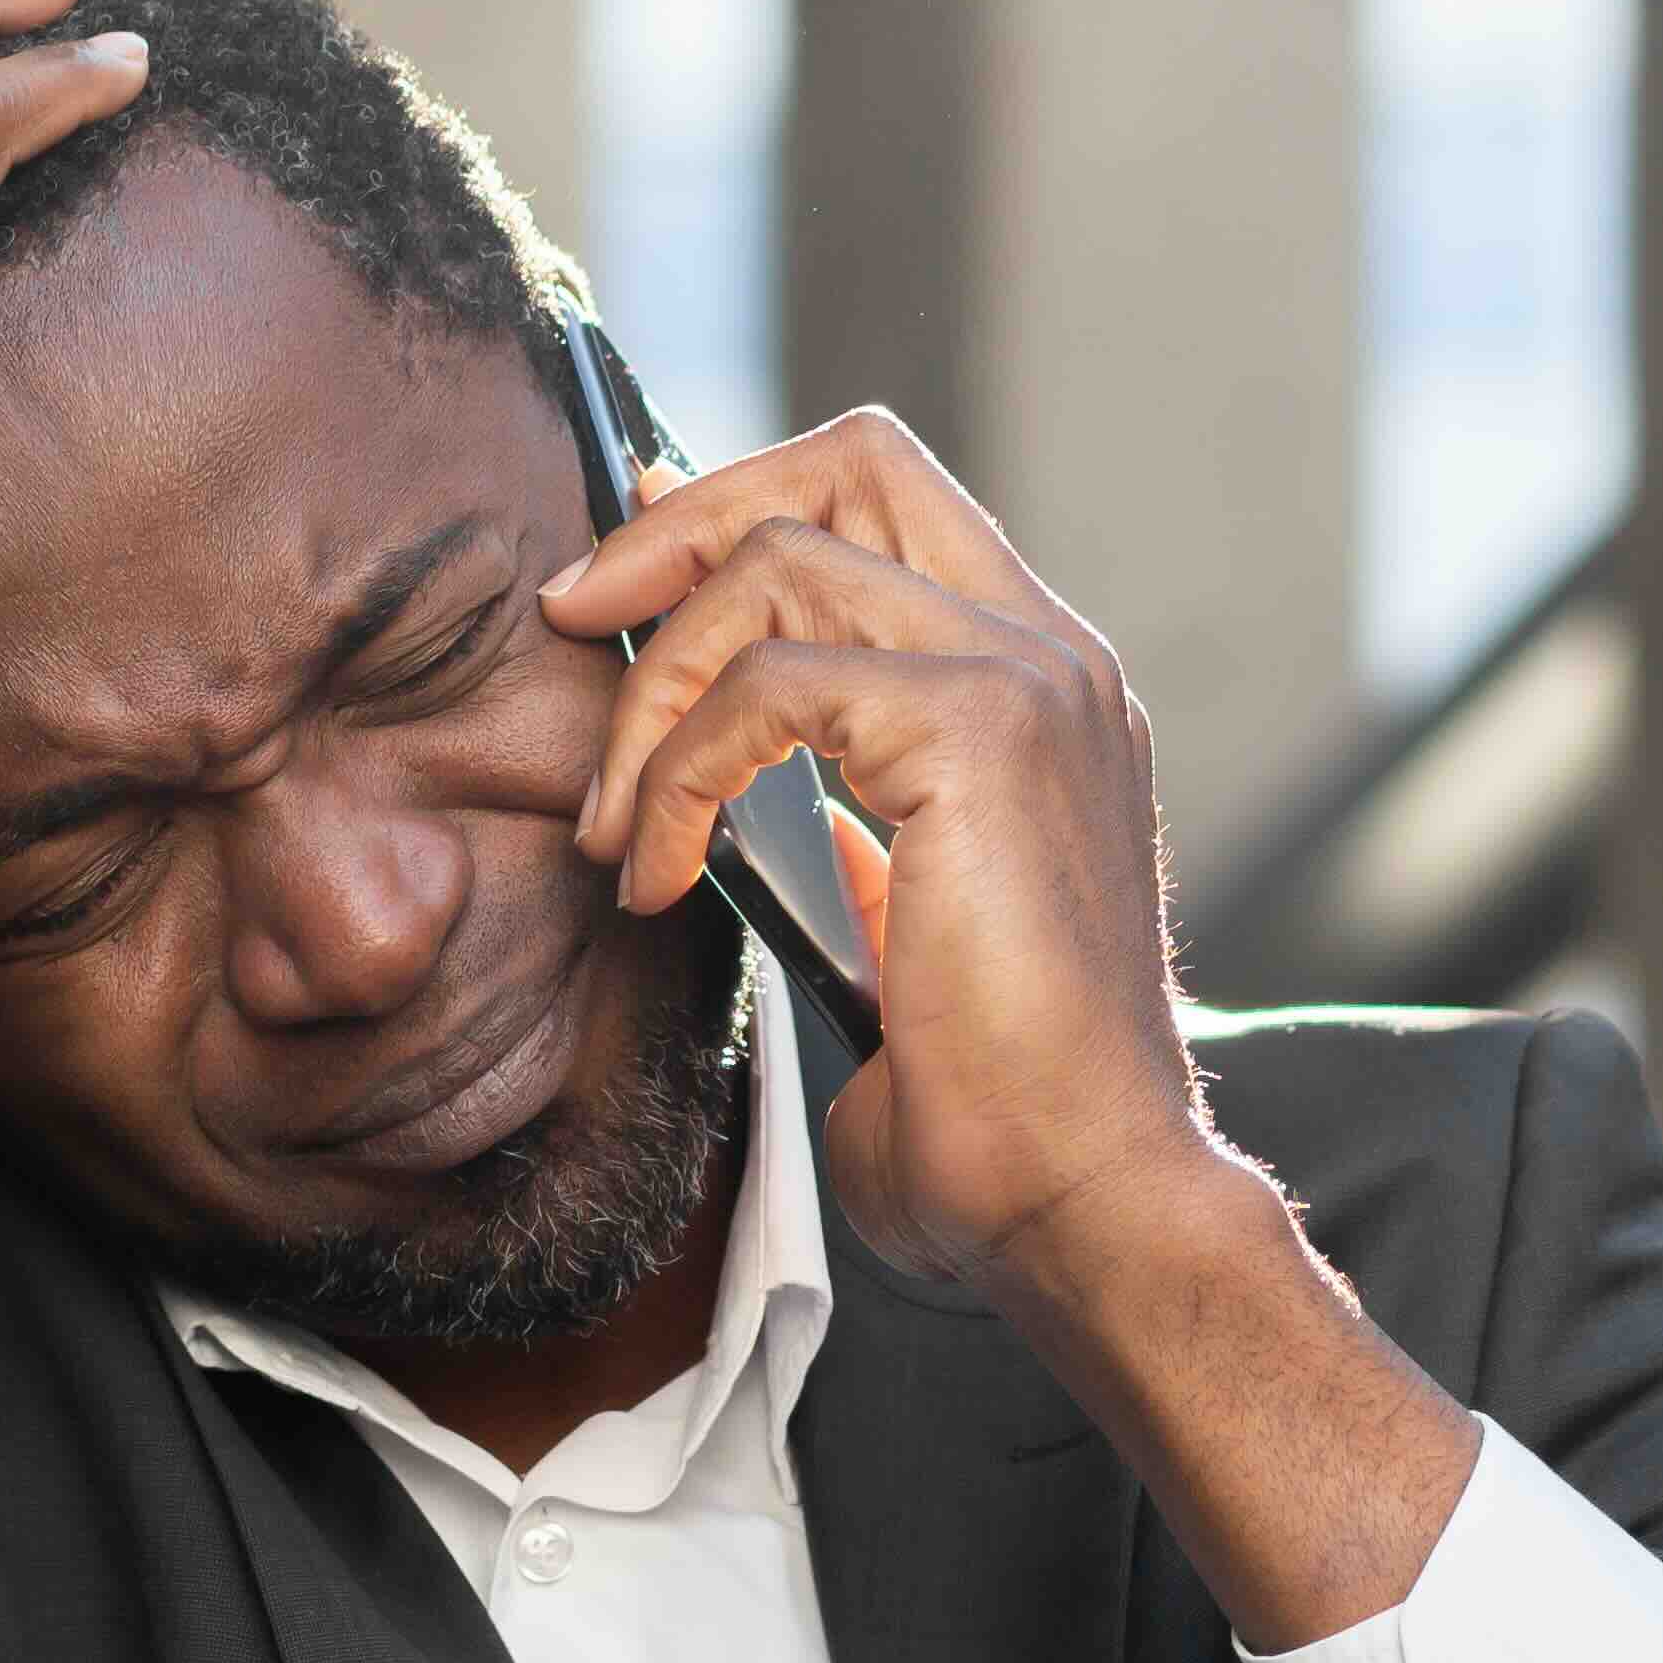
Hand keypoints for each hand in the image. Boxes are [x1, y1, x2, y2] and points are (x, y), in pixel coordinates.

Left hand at [548, 408, 1224, 1300]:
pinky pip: (766, 683)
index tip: (628, 573)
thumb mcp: (903, 922)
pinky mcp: (980, 731)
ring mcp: (1027, 681)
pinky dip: (679, 772)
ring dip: (655, 690)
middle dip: (681, 525)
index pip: (891, 498)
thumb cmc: (998, 1109)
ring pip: (779, 562)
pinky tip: (664, 875)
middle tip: (577, 619)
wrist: (1084, 1197)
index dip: (742, 499)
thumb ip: (850, 822)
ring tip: (621, 826)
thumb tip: (741, 761)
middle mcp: (1051, 658)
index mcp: (1044, 689)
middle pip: (847, 465)